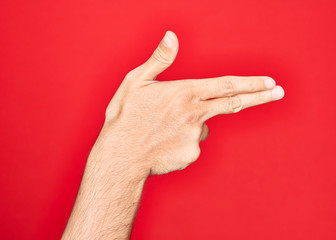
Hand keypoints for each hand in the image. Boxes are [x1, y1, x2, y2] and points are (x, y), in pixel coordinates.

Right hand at [100, 31, 283, 174]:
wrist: (121, 155)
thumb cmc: (126, 117)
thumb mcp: (136, 81)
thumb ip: (159, 59)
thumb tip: (171, 36)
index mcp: (185, 93)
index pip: (226, 85)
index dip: (250, 83)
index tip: (269, 81)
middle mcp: (195, 114)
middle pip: (234, 103)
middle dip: (259, 96)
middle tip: (279, 92)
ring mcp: (195, 136)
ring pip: (203, 126)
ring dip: (193, 123)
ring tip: (164, 128)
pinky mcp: (192, 154)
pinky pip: (194, 143)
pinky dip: (184, 139)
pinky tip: (165, 141)